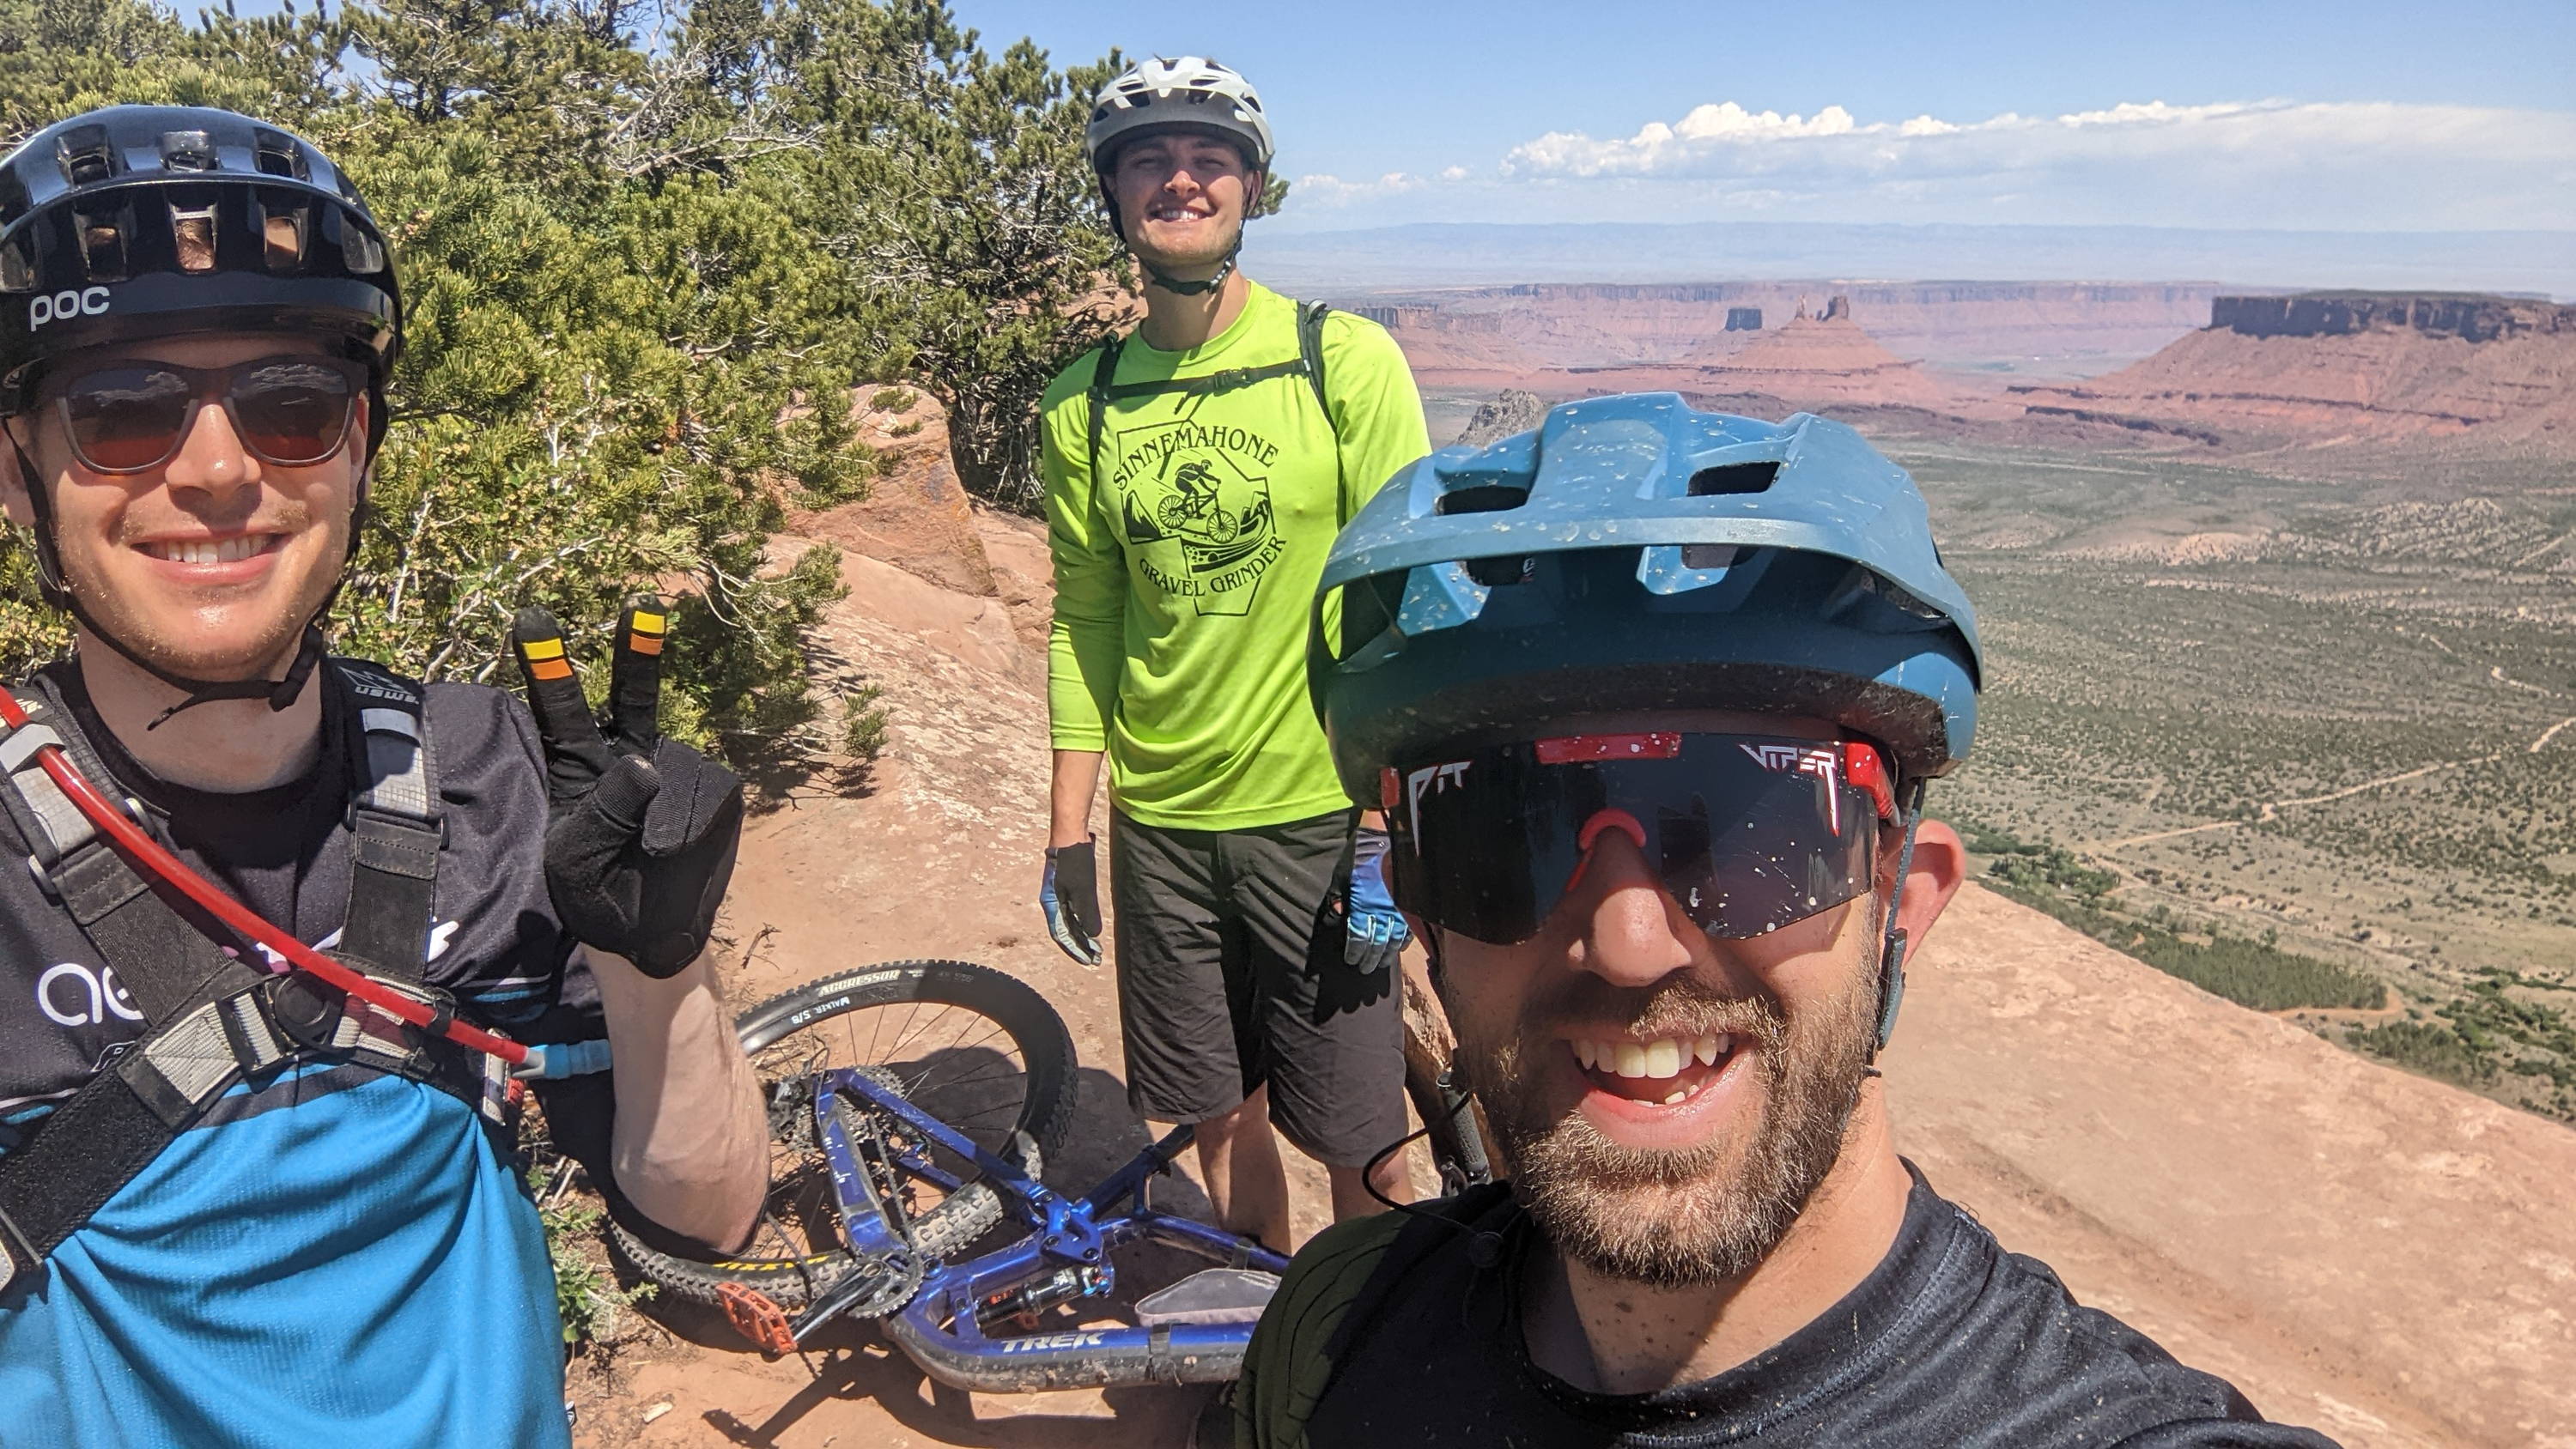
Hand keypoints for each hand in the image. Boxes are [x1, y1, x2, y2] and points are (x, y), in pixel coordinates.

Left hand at [514, 596, 743, 978]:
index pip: (560, 714)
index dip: (547, 666)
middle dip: (637, 651)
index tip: (531, 616)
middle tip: (641, 601)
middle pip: (633, 698)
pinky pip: (712, 793)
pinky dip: (700, 824)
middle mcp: (630, 758)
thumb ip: (605, 814)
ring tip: (659, 858)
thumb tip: (646, 762)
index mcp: (579, 773)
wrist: (655, 938)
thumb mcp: (579, 866)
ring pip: (681, 769)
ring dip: (672, 817)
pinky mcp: (719, 790)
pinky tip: (689, 850)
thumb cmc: (601, 901)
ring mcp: (678, 771)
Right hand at [1041, 838, 1102, 964]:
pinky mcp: (1069, 887)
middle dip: (1080, 945)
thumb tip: (1092, 936)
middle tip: (1096, 959)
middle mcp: (1054, 902)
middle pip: (1066, 930)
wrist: (1070, 834)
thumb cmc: (1073, 860)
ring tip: (1096, 948)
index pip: (1062, 934)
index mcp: (1052, 904)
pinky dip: (1084, 921)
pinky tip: (1092, 927)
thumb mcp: (1082, 889)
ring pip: (1071, 921)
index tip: (1088, 960)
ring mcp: (1060, 894)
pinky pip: (1075, 911)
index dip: (1075, 949)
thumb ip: (1086, 913)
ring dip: (1083, 935)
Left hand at [1342, 823, 1408, 975]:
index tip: (1350, 961)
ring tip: (1381, 964)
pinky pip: (1408, 930)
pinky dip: (1403, 942)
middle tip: (1364, 969)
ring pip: (1393, 941)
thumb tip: (1338, 916)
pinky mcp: (1410, 907)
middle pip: (1376, 944)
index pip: (1358, 937)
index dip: (1354, 952)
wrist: (1387, 841)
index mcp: (1363, 905)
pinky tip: (1398, 949)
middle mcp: (1381, 911)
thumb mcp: (1342, 876)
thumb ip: (1339, 898)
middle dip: (1369, 959)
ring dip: (1386, 955)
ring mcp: (1399, 910)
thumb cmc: (1360, 857)